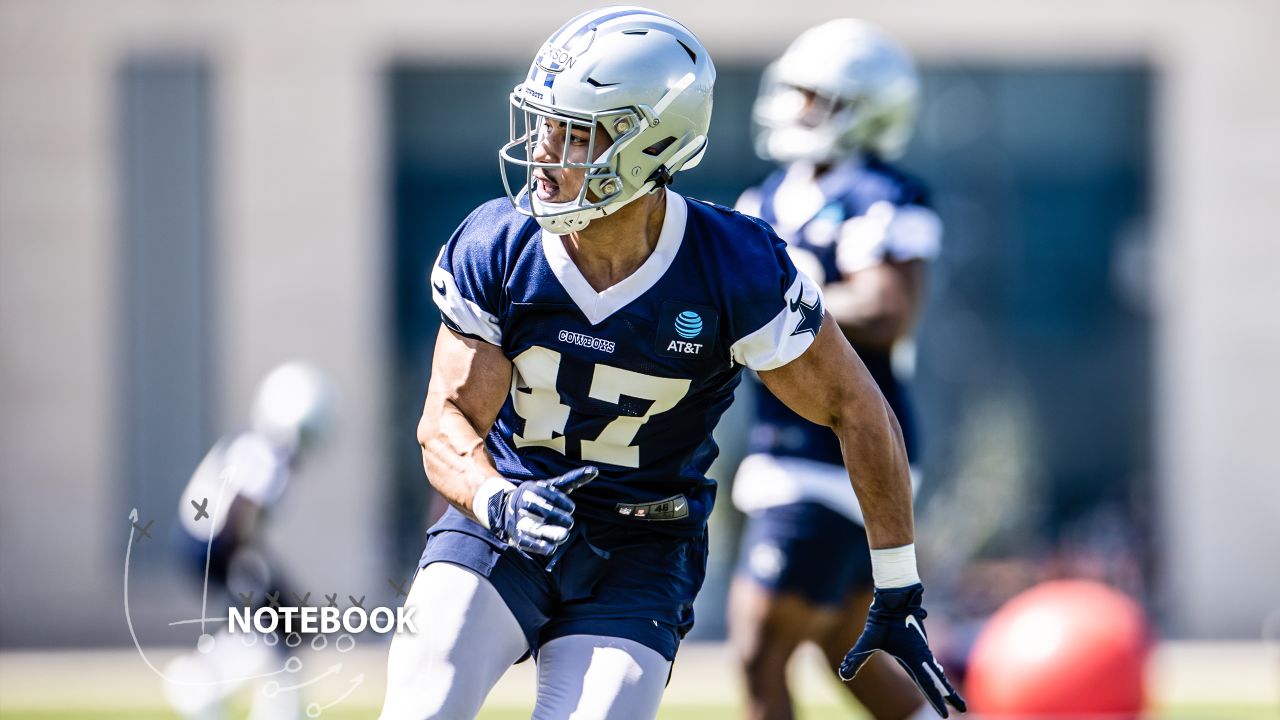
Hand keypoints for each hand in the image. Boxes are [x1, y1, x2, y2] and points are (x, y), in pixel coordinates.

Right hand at [487, 467, 597, 555]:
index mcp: (533, 488)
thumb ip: (573, 480)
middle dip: (557, 516)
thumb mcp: (553, 486)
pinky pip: (525, 541)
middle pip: (541, 510)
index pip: (547, 493)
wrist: (506, 509)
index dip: (561, 502)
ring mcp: (518, 518)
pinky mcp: (515, 534)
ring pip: (533, 526)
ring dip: (549, 532)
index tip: (571, 508)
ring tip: (563, 535)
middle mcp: (524, 502)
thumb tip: (595, 471)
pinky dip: (538, 545)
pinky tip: (551, 548)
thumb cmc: (539, 496)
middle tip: (570, 523)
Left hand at [839, 584, 966, 717]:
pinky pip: (932, 661)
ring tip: (951, 697)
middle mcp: (922, 655)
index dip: (936, 700)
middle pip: (939, 680)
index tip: (945, 715)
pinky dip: (938, 671)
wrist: (896, 596)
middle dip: (950, 695)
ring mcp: (923, 648)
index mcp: (915, 658)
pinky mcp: (919, 643)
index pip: (928, 684)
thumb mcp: (868, 640)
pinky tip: (937, 673)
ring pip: (936, 670)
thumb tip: (843, 674)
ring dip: (945, 684)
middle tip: (963, 709)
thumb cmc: (883, 618)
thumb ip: (856, 657)